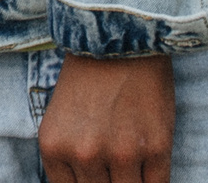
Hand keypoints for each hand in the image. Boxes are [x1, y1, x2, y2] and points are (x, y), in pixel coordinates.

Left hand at [39, 53, 173, 181]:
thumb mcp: (61, 120)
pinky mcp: (155, 149)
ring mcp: (121, 154)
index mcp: (53, 147)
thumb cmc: (89, 78)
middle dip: (109, 182)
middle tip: (115, 166)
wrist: (120, 39)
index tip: (99, 177)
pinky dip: (154, 181)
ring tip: (133, 164)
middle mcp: (83, 154)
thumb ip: (69, 158)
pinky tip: (150, 167)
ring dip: (132, 182)